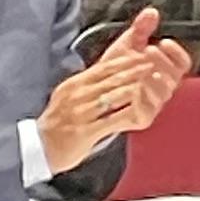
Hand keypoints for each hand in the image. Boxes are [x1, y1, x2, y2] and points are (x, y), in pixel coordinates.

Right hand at [37, 12, 184, 172]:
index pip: (106, 66)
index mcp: (76, 83)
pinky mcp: (84, 131)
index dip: (130, 60)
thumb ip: (95, 80)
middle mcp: (77, 95)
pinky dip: (131, 114)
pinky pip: (112, 120)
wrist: (40, 146)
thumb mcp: (74, 94)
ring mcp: (80, 113)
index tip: (149, 55)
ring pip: (115, 96)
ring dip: (138, 89)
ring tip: (156, 85)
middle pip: (113, 78)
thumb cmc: (62, 119)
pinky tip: (145, 111)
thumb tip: (119, 64)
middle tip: (159, 66)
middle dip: (138, 71)